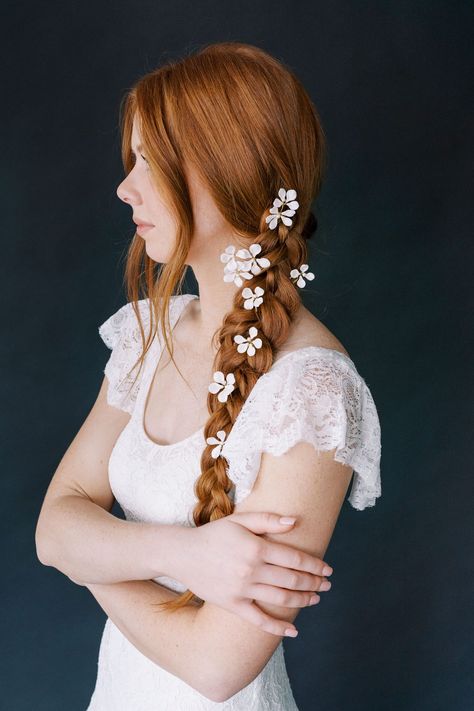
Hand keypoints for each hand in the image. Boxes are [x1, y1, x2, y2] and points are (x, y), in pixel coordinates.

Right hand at [171, 511, 332, 636]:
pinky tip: (293, 631)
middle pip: (292, 579)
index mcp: (256, 548)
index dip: (314, 565)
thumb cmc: (214, 534)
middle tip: (327, 585)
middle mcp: (251, 570)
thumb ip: (268, 520)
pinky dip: (278, 628)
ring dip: (303, 600)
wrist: (183, 554)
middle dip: (314, 583)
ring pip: (281, 599)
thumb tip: (295, 521)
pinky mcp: (233, 605)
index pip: (294, 558)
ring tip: (315, 599)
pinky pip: (260, 620)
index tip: (327, 569)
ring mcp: (243, 590)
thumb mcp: (240, 520)